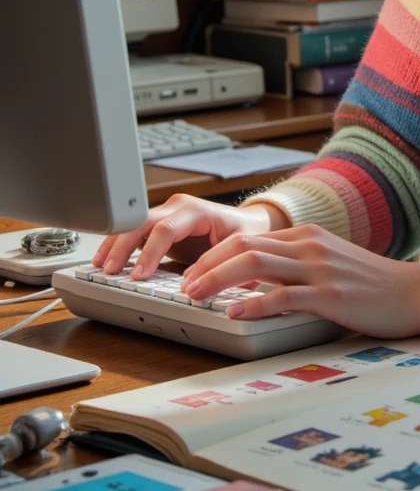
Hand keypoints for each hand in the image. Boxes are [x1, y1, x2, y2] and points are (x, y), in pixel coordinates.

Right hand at [93, 193, 289, 279]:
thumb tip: (191, 282)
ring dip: (115, 243)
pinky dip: (119, 244)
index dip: (150, 252)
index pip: (166, 228)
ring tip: (100, 265)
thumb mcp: (239, 247)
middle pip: (142, 221)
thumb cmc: (245, 233)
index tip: (139, 275)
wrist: (248, 224)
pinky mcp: (160, 224)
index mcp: (197, 211)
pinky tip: (106, 260)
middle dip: (122, 245)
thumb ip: (217, 263)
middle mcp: (178, 208)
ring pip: (133, 223)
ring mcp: (167, 214)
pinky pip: (135, 231)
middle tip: (109, 270)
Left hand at [178, 225, 419, 337]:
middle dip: (207, 264)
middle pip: (244, 244)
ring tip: (197, 296)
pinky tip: (236, 313)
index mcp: (307, 237)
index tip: (194, 272)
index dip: (214, 254)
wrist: (415, 292)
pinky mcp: (330, 294)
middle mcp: (310, 246)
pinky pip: (283, 296)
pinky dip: (254, 304)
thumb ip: (294, 268)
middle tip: (185, 284)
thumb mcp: (329, 265)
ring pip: (256, 265)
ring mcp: (320, 269)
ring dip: (219, 279)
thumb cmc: (373, 285)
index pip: (248, 236)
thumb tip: (252, 285)